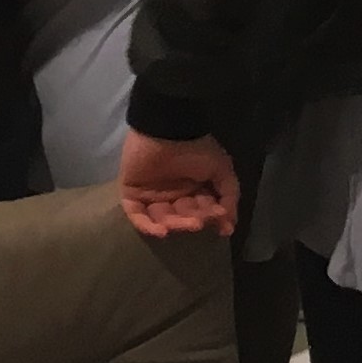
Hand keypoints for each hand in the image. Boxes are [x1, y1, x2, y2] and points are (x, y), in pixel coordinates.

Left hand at [118, 130, 238, 238]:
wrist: (167, 130)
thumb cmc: (197, 149)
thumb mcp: (221, 169)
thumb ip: (229, 196)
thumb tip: (230, 226)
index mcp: (195, 188)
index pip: (203, 210)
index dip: (211, 216)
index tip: (219, 219)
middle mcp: (174, 194)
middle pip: (183, 217)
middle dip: (191, 221)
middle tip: (198, 222)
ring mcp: (151, 195)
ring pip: (162, 219)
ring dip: (172, 225)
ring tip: (177, 225)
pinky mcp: (132, 194)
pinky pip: (137, 215)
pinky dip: (147, 226)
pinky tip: (162, 231)